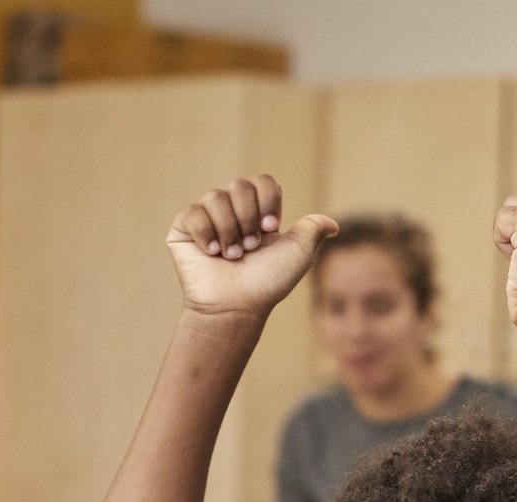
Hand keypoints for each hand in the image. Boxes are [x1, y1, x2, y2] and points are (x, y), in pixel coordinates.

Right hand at [165, 175, 335, 321]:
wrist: (237, 305)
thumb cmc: (267, 282)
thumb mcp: (299, 253)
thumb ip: (314, 230)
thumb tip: (333, 225)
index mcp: (257, 213)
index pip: (263, 182)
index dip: (268, 200)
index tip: (271, 228)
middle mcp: (232, 211)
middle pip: (239, 185)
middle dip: (249, 218)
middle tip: (249, 248)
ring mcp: (206, 219)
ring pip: (215, 197)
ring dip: (229, 229)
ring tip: (231, 255)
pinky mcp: (183, 229)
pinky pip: (192, 212)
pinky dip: (205, 232)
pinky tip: (212, 252)